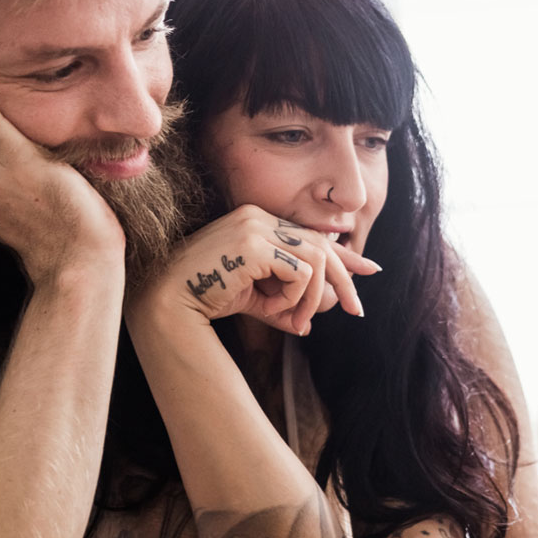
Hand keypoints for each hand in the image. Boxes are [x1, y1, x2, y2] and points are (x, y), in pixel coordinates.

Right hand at [131, 203, 379, 334]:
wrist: (169, 302)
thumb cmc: (207, 299)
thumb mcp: (257, 300)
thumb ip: (286, 303)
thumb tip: (315, 320)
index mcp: (257, 221)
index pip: (311, 235)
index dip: (343, 256)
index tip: (369, 270)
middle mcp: (258, 216)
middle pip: (322, 246)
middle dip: (344, 280)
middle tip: (357, 311)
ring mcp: (256, 225)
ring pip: (316, 261)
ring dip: (311, 299)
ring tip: (294, 321)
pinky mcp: (255, 243)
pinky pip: (300, 274)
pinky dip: (293, 298)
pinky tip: (270, 307)